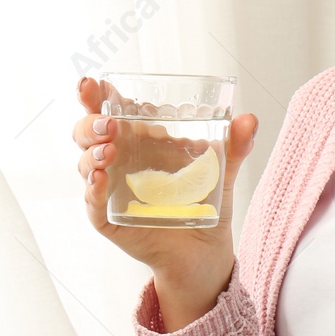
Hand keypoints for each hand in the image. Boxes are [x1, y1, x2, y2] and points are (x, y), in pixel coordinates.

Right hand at [72, 75, 257, 293]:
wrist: (205, 251)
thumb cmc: (205, 202)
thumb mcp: (222, 171)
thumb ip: (234, 146)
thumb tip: (249, 119)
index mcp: (138, 138)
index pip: (109, 108)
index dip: (96, 94)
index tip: (93, 83)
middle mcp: (117, 159)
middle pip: (87, 132)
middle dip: (90, 122)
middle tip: (109, 123)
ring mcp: (109, 188)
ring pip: (84, 163)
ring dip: (92, 152)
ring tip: (109, 151)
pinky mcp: (108, 219)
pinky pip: (92, 202)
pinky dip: (92, 188)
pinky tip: (99, 177)